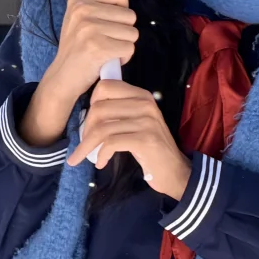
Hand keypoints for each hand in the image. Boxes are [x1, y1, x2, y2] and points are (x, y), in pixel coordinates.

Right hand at [49, 0, 138, 102]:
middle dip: (122, 31)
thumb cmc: (77, 44)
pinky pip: (129, 49)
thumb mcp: (79, 12)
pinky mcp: (97, 47)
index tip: (104, 22)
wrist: (63, 76)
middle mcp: (82, 8)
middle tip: (103, 40)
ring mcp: (89, 27)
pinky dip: (122, 58)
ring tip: (104, 49)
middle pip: (130, 15)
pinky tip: (106, 60)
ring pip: (132, 33)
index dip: (119, 11)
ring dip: (123, 45)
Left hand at [66, 79, 191, 201]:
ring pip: (102, 128)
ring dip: (87, 145)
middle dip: (85, 129)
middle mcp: (145, 104)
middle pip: (99, 108)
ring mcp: (147, 122)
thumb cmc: (150, 148)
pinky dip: (101, 154)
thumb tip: (88, 111)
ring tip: (84, 156)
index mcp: (141, 95)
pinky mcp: (145, 140)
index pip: (106, 86)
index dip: (91, 103)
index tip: (88, 121)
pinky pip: (111, 143)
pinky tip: (100, 162)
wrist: (174, 171)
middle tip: (84, 144)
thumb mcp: (137, 123)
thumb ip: (119, 111)